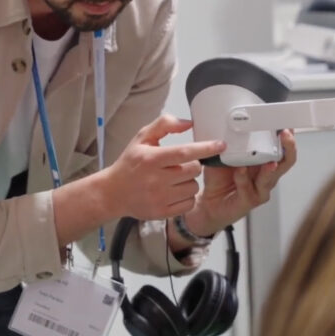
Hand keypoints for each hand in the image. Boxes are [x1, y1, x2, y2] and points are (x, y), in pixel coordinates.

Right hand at [100, 114, 225, 221]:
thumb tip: (189, 123)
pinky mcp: (162, 213)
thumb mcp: (142, 137)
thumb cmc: (130, 163)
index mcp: (151, 158)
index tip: (221, 145)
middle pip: (194, 170)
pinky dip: (187, 197)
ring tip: (175, 179)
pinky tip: (175, 191)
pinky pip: (189, 203)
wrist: (113, 192)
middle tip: (181, 164)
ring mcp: (159, 198)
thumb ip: (165, 125)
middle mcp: (155, 179)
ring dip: (190, 181)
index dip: (206, 148)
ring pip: (194, 187)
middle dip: (194, 164)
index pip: (184, 152)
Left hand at [184, 129, 296, 236]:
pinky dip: (243, 179)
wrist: (209, 202)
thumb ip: (231, 142)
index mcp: (263, 161)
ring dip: (270, 167)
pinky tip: (239, 171)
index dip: (288, 138)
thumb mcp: (224, 154)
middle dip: (288, 148)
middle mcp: (266, 175)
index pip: (282, 148)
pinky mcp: (250, 200)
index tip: (288, 125)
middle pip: (286, 162)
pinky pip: (249, 189)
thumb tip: (231, 123)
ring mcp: (261, 189)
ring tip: (269, 161)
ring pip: (271, 177)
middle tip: (285, 135)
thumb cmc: (219, 178)